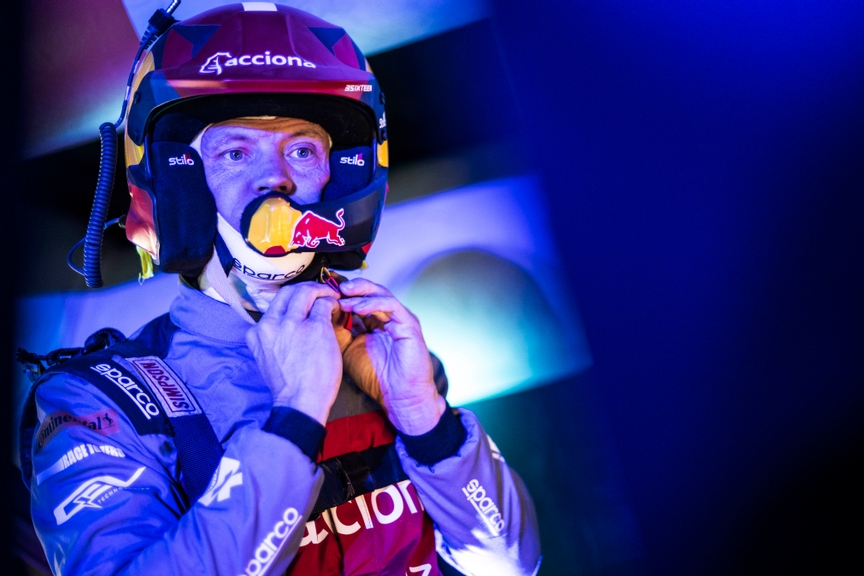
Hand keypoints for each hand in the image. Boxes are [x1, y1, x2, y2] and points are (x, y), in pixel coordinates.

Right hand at [246, 282, 342, 424]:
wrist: (300, 402)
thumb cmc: (288, 386)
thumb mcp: (268, 357)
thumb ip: (273, 338)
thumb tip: (288, 326)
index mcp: (258, 332)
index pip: (275, 303)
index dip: (292, 298)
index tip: (304, 302)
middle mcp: (272, 324)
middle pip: (289, 291)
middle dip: (307, 288)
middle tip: (320, 293)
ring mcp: (293, 324)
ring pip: (307, 292)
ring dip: (321, 291)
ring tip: (332, 296)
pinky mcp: (315, 327)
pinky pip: (324, 305)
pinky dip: (332, 303)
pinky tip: (337, 309)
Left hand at [338, 279, 445, 434]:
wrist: (400, 397)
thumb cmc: (375, 377)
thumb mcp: (347, 350)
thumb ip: (338, 332)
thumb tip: (321, 314)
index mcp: (373, 323)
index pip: (358, 300)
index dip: (341, 295)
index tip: (323, 294)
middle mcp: (387, 318)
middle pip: (369, 291)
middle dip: (351, 287)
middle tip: (333, 287)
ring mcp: (399, 319)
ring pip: (380, 293)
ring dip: (360, 293)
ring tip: (343, 296)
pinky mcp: (409, 324)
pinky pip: (391, 305)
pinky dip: (373, 304)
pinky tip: (357, 308)